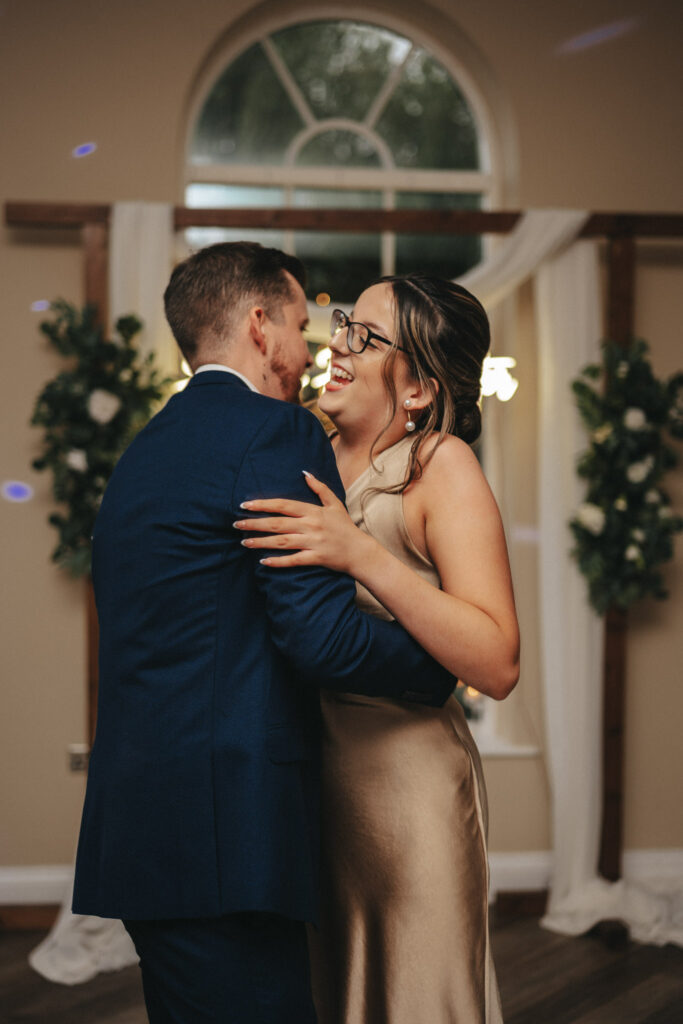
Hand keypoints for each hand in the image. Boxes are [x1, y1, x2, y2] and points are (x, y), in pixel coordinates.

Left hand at [234, 472, 369, 572]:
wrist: (360, 551)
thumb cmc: (345, 527)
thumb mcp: (335, 504)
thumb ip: (319, 488)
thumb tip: (304, 472)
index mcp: (312, 511)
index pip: (283, 505)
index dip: (263, 504)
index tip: (245, 505)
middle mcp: (311, 525)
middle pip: (277, 523)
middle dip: (254, 523)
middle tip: (236, 523)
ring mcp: (313, 542)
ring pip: (281, 542)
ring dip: (261, 542)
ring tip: (244, 542)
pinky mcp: (315, 558)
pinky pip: (293, 560)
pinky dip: (278, 562)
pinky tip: (263, 561)